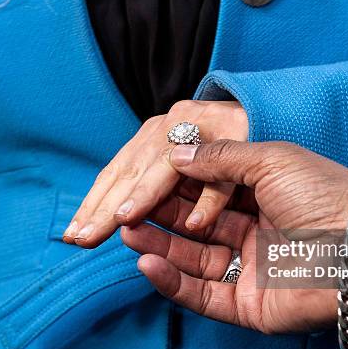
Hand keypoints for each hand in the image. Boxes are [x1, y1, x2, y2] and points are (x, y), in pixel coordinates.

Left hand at [63, 101, 247, 247]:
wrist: (275, 111)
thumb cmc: (228, 147)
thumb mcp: (184, 169)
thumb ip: (158, 185)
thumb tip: (120, 215)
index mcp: (156, 135)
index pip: (117, 173)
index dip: (94, 204)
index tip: (73, 236)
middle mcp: (174, 125)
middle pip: (133, 170)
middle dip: (106, 207)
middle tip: (82, 237)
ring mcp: (206, 123)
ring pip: (167, 165)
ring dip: (147, 194)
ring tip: (123, 220)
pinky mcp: (242, 130)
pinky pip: (222, 170)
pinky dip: (210, 197)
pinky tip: (196, 224)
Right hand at [121, 140, 347, 332]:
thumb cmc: (324, 197)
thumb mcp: (271, 160)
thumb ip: (221, 157)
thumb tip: (176, 152)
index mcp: (263, 196)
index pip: (207, 190)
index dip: (175, 185)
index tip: (142, 180)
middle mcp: (254, 232)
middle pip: (195, 225)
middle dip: (159, 215)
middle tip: (125, 208)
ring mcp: (249, 270)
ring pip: (193, 259)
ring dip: (159, 246)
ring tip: (127, 231)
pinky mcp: (246, 305)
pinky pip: (201, 295)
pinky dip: (172, 281)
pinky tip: (147, 263)